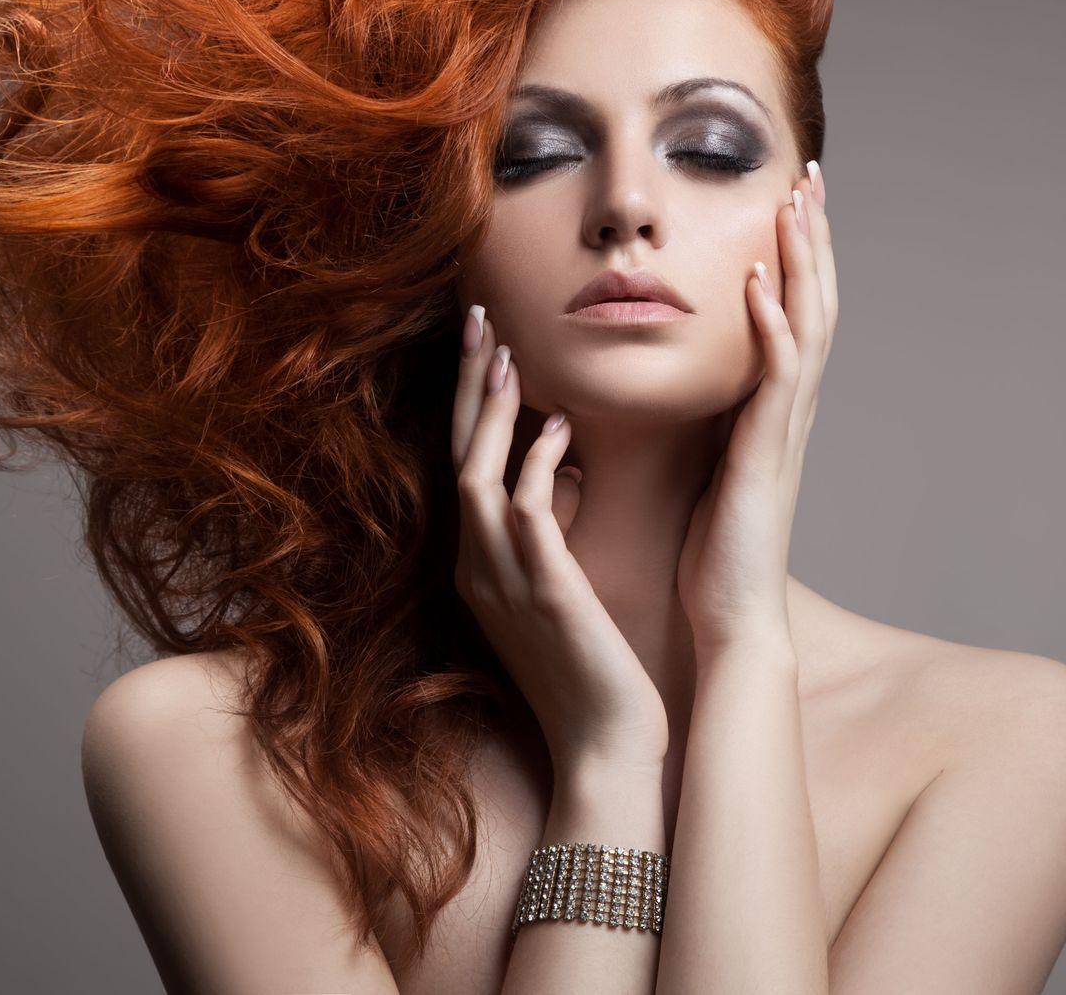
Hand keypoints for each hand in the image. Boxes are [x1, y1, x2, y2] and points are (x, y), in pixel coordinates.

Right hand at [451, 307, 669, 774]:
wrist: (607, 748)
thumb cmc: (593, 671)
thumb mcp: (559, 591)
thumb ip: (550, 535)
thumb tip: (568, 469)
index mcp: (481, 565)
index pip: (465, 465)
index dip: (473, 404)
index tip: (488, 346)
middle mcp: (478, 567)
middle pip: (458, 455)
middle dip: (469, 385)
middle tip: (479, 317)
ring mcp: (503, 580)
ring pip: (477, 475)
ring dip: (493, 412)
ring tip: (509, 354)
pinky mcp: (542, 591)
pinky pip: (528, 512)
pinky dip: (538, 464)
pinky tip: (559, 428)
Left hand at [677, 161, 837, 654]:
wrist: (730, 617)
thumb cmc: (713, 550)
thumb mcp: (707, 464)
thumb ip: (709, 417)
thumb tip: (691, 381)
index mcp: (773, 408)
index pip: (795, 312)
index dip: (797, 255)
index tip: (789, 199)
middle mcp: (790, 410)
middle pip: (815, 302)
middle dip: (812, 237)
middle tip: (809, 176)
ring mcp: (784, 429)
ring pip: (807, 326)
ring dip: (803, 262)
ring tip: (795, 204)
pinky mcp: (765, 453)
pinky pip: (775, 377)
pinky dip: (772, 326)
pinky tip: (761, 282)